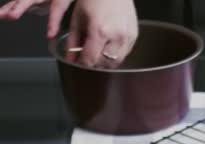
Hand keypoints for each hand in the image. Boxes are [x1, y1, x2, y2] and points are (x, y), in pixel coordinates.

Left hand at [0, 0, 138, 67]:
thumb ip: (72, 41)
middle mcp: (116, 36)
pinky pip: (124, 53)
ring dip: (105, 61)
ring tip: (97, 50)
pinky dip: (115, 54)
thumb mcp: (77, 18)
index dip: (82, 64)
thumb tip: (70, 58)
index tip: (78, 61)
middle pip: (103, 64)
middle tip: (86, 55)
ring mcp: (127, 36)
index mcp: (100, 31)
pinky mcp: (134, 35)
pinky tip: (108, 44)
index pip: (90, 60)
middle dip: (93, 63)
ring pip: (115, 62)